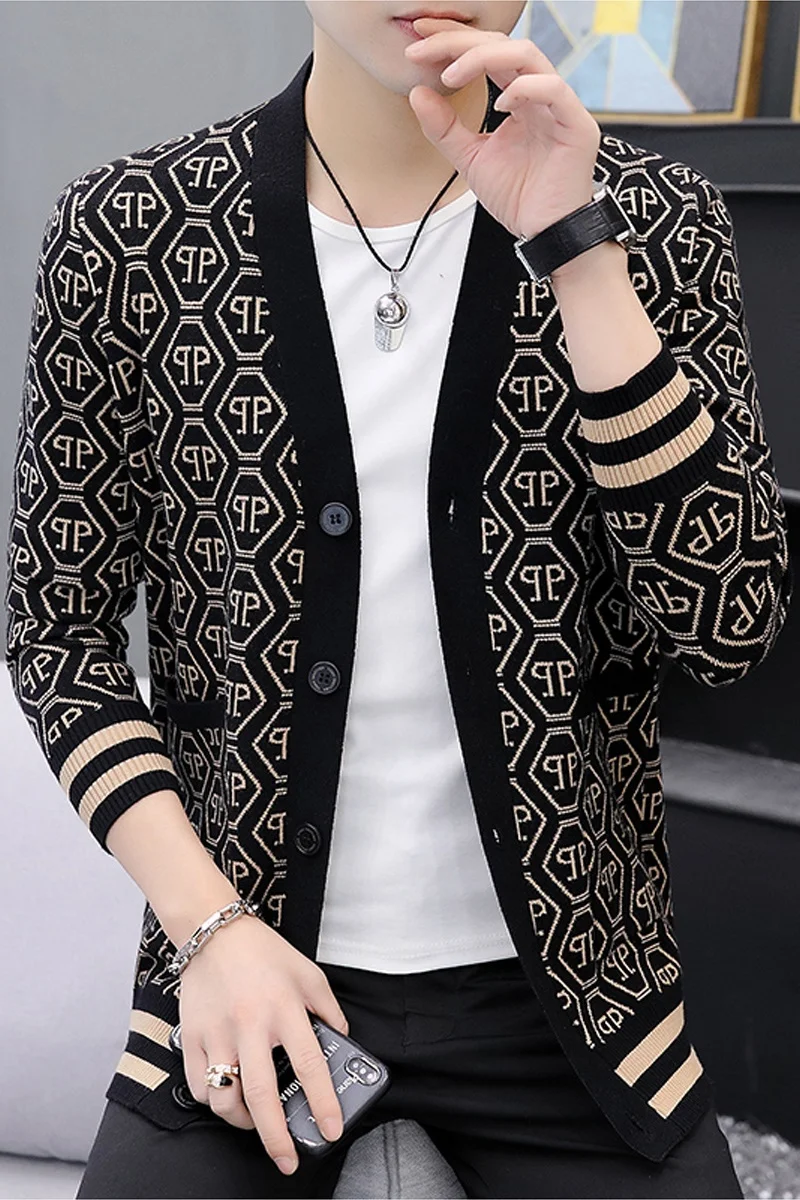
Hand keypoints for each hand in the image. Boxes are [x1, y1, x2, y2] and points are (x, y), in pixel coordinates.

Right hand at [178, 915, 349, 1175]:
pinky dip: (213, 1101)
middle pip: (262, 1095)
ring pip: (225, 1098)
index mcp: (285, 1008)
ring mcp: (218, 1033)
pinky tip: (227, 1098)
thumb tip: (341, 1041)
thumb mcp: (309, 974)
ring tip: (256, 1124)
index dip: (322, 1102)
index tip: (331, 1129)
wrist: (215, 932)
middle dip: (277, 1138)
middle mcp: (251, 1024)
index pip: (309, 1065)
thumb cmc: (264, 953)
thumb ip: (329, 1009)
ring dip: (242, 1122)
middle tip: (288, 1160)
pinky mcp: (193, 1037)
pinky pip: (200, 1085)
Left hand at [404, 16, 600, 240]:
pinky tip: (500, 104)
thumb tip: (417, 93)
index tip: (417, 46)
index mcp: (519, 97)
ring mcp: (559, 106)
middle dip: (460, 41)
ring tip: (452, 75)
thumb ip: (445, 129)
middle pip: (503, 44)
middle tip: (424, 48)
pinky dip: (523, 90)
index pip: (487, 53)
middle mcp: (539, 94)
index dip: (453, 43)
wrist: (544, 232)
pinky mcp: (576, 125)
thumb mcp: (470, 159)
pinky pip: (553, 90)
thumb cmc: (519, 197)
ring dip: (484, 57)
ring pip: (527, 55)